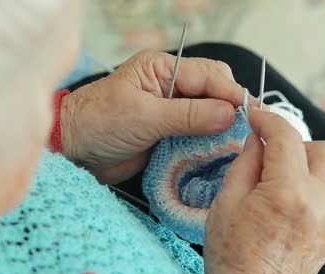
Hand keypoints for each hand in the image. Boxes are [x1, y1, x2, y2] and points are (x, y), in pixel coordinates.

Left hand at [60, 50, 247, 183]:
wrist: (73, 151)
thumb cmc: (98, 123)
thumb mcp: (144, 116)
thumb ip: (187, 115)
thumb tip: (229, 113)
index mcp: (162, 69)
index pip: (208, 76)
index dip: (231, 93)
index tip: (251, 113)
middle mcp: (170, 86)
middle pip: (214, 92)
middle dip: (230, 109)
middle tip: (246, 130)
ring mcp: (170, 111)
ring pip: (209, 115)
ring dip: (222, 129)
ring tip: (239, 144)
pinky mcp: (168, 135)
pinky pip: (197, 137)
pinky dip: (209, 145)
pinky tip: (220, 154)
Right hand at [204, 109, 324, 273]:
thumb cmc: (231, 254)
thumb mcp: (226, 202)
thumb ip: (245, 164)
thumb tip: (258, 141)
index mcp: (287, 191)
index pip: (286, 137)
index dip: (268, 119)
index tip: (254, 116)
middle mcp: (316, 202)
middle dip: (297, 142)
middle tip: (271, 153)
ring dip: (303, 167)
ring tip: (274, 181)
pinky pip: (324, 198)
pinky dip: (306, 189)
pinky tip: (282, 205)